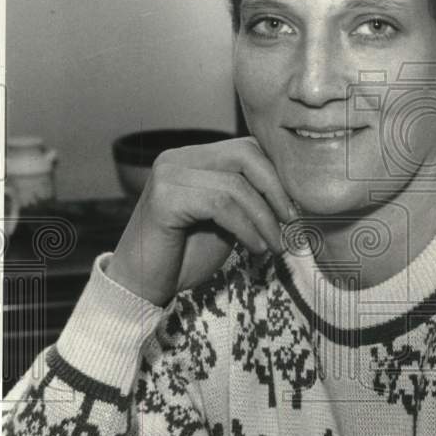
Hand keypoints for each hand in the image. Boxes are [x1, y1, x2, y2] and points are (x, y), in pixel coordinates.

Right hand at [106, 136, 296, 305]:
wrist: (142, 286)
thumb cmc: (184, 256)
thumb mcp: (226, 222)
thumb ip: (247, 201)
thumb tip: (292, 196)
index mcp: (193, 158)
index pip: (247, 148)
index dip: (277, 177)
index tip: (294, 211)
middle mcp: (178, 159)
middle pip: (245, 155)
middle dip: (276, 190)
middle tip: (291, 223)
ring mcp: (168, 175)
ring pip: (236, 185)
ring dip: (264, 219)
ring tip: (274, 246)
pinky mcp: (164, 198)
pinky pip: (220, 205)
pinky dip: (246, 228)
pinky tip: (255, 248)